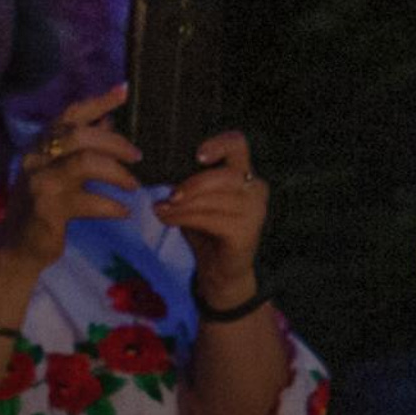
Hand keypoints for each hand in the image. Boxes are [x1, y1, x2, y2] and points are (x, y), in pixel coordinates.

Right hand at [0, 86, 138, 276]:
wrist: (18, 247)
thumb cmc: (44, 206)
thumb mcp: (60, 172)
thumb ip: (81, 147)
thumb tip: (107, 120)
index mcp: (39, 146)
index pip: (69, 115)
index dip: (97, 101)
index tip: (124, 90)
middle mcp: (35, 158)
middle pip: (79, 135)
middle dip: (115, 142)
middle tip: (138, 157)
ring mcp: (39, 183)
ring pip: (86, 162)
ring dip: (117, 173)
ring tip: (133, 186)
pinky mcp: (48, 210)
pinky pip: (89, 202)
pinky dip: (112, 206)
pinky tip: (124, 212)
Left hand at [151, 129, 267, 301]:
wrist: (220, 271)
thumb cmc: (207, 229)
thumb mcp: (195, 199)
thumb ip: (186, 182)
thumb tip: (159, 165)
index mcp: (244, 173)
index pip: (238, 144)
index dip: (218, 144)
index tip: (197, 156)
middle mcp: (256, 188)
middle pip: (223, 174)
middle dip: (193, 184)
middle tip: (168, 195)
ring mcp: (255, 211)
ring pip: (212, 199)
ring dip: (181, 205)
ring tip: (160, 209)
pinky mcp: (246, 232)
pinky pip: (210, 219)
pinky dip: (183, 218)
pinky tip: (167, 219)